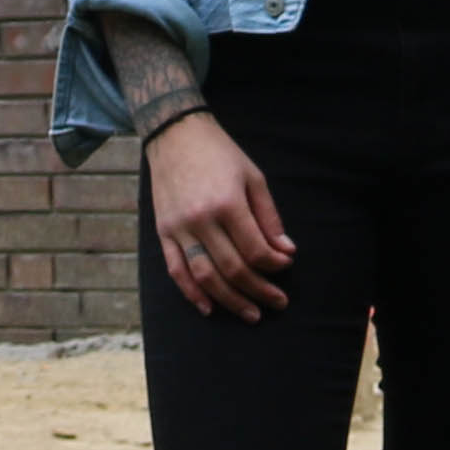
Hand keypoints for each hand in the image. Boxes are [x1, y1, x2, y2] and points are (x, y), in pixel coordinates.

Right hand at [144, 111, 294, 318]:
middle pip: (233, 269)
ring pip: (205, 277)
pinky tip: (209, 308)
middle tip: (277, 303)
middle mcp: (201, 219)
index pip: (255, 249)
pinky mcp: (163, 232)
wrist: (175, 135)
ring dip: (230, 300)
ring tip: (251, 314)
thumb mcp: (253, 177)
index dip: (275, 264)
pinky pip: (176, 270)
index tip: (286, 266)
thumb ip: (269, 216)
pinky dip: (192, 293)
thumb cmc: (220, 154)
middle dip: (259, 290)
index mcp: (227, 203)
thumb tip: (286, 251)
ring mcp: (179, 228)